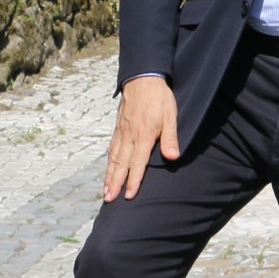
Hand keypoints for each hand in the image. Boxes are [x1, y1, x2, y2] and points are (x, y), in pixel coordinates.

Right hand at [106, 77, 179, 200]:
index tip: (129, 196)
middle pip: (121, 164)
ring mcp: (122, 132)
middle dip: (115, 183)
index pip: (137, 163)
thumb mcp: (170, 116)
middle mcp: (129, 136)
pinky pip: (112, 148)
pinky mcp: (119, 127)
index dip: (133, 180)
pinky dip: (109, 161)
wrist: (142, 78)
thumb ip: (170, 138)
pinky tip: (109, 168)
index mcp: (143, 135)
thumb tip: (173, 157)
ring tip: (106, 190)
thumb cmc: (159, 98)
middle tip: (109, 199)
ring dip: (109, 175)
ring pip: (114, 158)